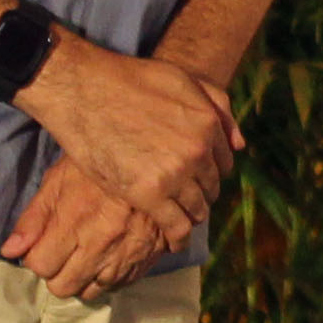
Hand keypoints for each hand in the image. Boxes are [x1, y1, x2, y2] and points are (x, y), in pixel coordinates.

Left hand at [0, 157, 179, 301]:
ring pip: (91, 291)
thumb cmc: (98, 168)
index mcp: (74, 222)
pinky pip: (118, 286)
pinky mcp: (147, 259)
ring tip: (85, 258)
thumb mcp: (59, 181)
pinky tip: (107, 259)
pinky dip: (108, 278)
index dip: (36, 257)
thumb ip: (33, 218)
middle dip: (56, 273)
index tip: (43, 245)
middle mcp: (100, 244)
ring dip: (82, 279)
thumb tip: (9, 251)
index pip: (40, 266)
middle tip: (62, 254)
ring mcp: (125, 255)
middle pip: (63, 286)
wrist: (154, 161)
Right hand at [13, 37, 237, 246]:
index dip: (212, 172)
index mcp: (207, 124)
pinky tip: (174, 242)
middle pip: (211, 186)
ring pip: (197, 208)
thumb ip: (217, 106)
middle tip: (189, 200)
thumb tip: (239, 144)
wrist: (82, 90)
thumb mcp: (183, 80)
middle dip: (203, 193)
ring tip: (182, 219)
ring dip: (192, 215)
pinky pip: (175, 225)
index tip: (200, 179)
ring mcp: (174, 174)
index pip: (224, 162)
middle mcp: (197, 151)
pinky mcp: (147, 194)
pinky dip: (178, 237)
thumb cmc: (128, 81)